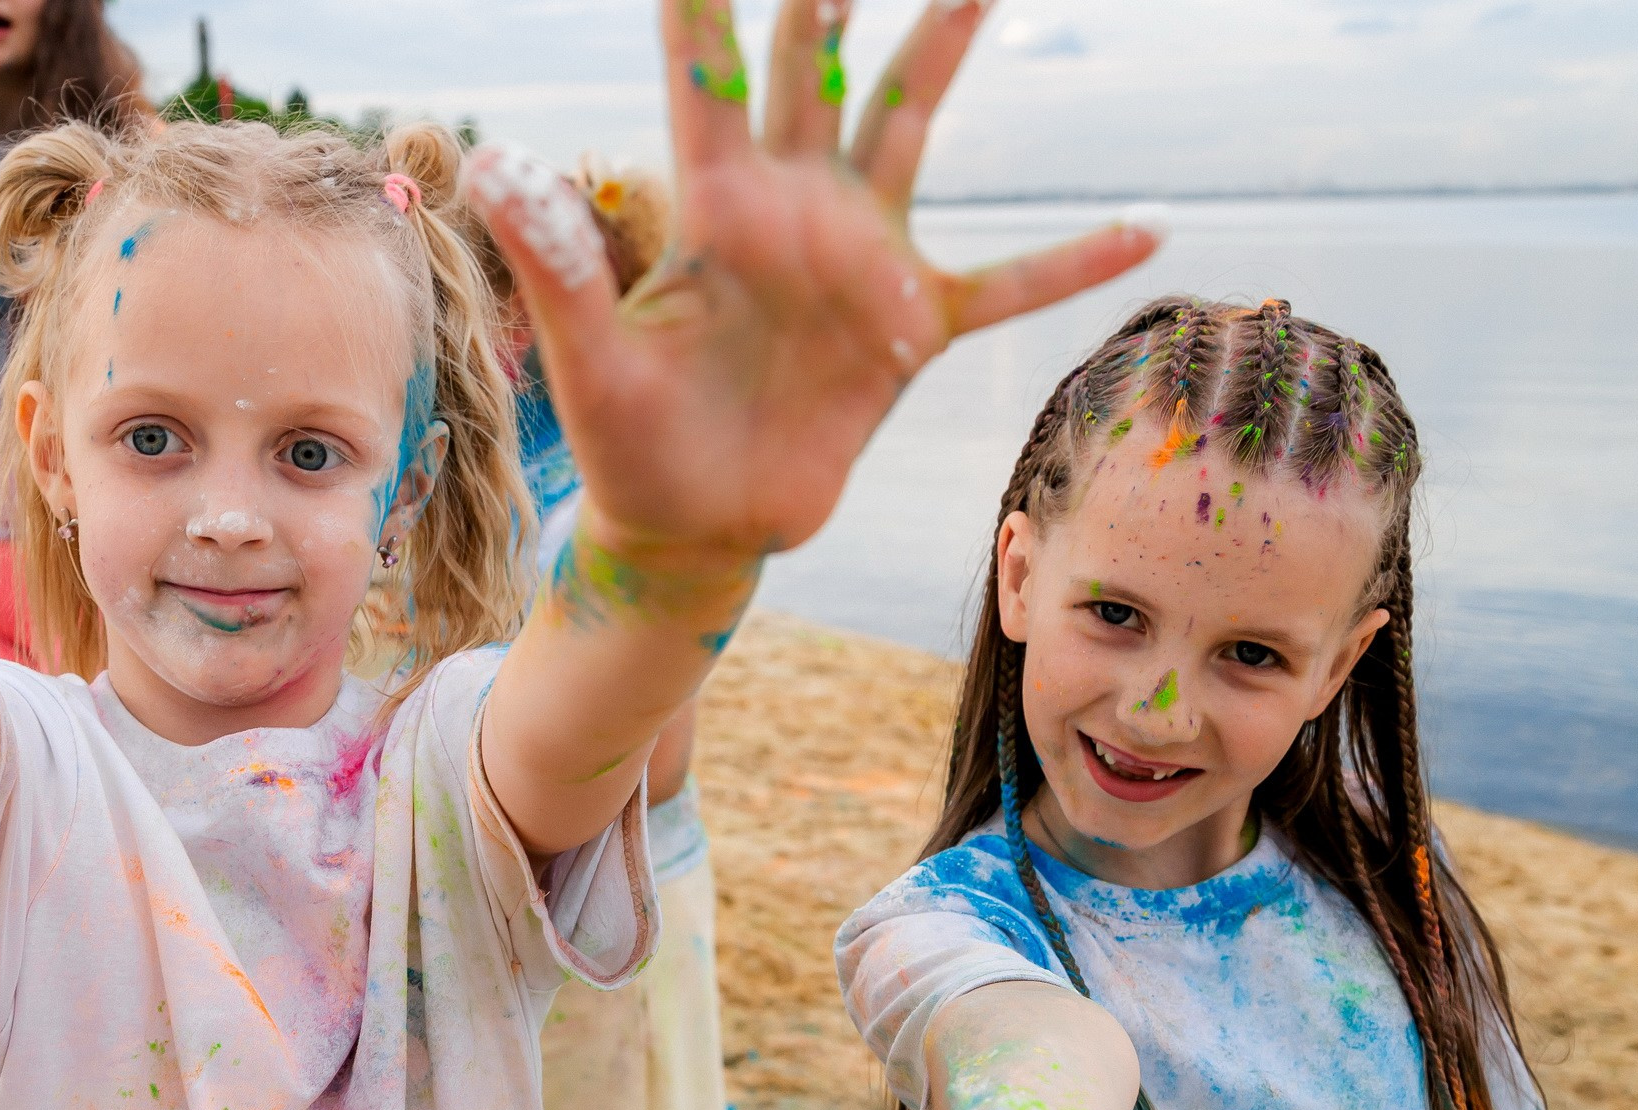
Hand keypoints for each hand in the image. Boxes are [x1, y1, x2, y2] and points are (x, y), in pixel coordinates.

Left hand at [464, 0, 1158, 580]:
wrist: (693, 529)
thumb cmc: (629, 445)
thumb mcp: (589, 358)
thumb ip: (556, 262)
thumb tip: (493, 162)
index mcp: (713, 207)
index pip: (709, 78)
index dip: (710, 8)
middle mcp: (792, 209)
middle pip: (821, 69)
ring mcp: (858, 261)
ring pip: (908, 127)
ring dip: (941, 50)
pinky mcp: (909, 329)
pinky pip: (1007, 284)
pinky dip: (1071, 263)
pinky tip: (1145, 230)